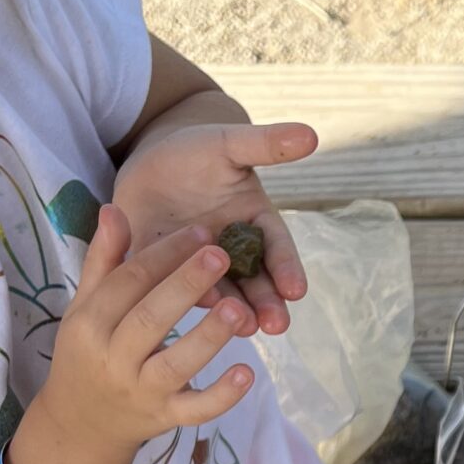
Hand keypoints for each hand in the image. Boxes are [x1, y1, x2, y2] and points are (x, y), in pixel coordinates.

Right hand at [21, 210, 258, 463]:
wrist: (79, 424)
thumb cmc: (88, 351)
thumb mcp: (86, 305)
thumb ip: (104, 260)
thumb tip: (113, 208)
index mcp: (90, 323)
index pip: (128, 283)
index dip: (164, 254)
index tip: (200, 230)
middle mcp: (113, 358)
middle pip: (150, 319)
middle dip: (185, 285)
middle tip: (222, 254)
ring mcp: (141, 391)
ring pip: (176, 364)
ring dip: (208, 337)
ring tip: (240, 308)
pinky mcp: (165, 418)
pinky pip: (195, 410)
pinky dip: (221, 396)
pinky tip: (247, 373)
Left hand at [111, 119, 316, 334]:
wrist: (153, 161)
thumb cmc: (198, 151)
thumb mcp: (230, 144)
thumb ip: (266, 145)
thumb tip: (311, 134)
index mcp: (257, 224)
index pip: (277, 249)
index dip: (288, 268)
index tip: (297, 290)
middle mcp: (234, 253)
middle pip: (256, 282)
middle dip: (267, 303)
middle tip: (277, 326)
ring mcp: (200, 265)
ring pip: (221, 293)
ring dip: (233, 312)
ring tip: (244, 329)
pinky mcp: (165, 270)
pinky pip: (173, 286)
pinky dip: (183, 298)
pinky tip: (193, 311)